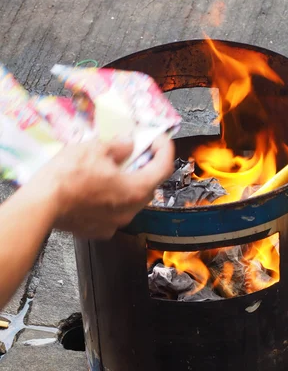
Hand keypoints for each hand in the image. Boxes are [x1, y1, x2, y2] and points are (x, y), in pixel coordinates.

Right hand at [28, 135, 174, 238]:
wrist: (41, 205)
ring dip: (127, 184)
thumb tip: (128, 144)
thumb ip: (118, 145)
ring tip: (112, 168)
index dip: (164, 149)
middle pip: (149, 185)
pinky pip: (113, 212)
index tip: (158, 140)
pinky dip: (111, 199)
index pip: (163, 167)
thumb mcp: (95, 148)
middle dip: (145, 167)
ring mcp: (115, 223)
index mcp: (135, 189)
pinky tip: (97, 188)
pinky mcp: (99, 230)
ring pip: (131, 200)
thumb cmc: (67, 177)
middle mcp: (130, 210)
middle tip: (136, 152)